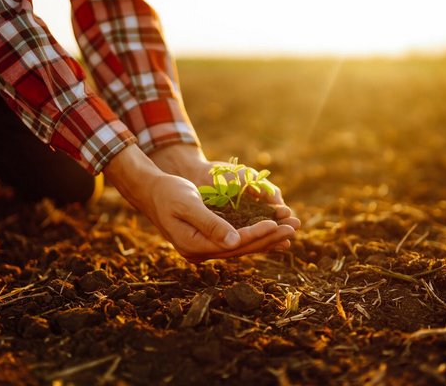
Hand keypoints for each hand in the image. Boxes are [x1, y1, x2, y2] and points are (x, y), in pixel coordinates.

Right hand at [104, 144, 295, 262]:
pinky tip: (272, 232)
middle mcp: (200, 252)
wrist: (151, 192)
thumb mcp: (188, 204)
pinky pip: (236, 241)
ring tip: (290, 230)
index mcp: (194, 245)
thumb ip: (211, 223)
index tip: (277, 224)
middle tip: (294, 227)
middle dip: (269, 238)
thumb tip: (235, 242)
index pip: (233, 244)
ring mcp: (203, 249)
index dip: (257, 234)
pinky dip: (255, 236)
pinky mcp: (208, 241)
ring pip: (241, 246)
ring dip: (266, 239)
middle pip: (241, 248)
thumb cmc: (168, 192)